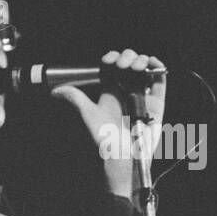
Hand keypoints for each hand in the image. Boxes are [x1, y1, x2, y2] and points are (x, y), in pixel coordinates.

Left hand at [51, 49, 166, 197]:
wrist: (125, 159)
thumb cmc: (106, 141)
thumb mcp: (89, 116)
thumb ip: (76, 100)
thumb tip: (56, 90)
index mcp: (110, 93)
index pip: (113, 67)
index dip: (112, 58)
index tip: (109, 60)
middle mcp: (126, 92)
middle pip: (130, 63)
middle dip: (127, 57)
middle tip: (123, 66)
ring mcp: (142, 97)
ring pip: (144, 69)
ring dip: (141, 60)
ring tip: (136, 67)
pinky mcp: (157, 103)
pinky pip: (160, 82)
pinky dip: (158, 68)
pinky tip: (152, 64)